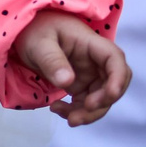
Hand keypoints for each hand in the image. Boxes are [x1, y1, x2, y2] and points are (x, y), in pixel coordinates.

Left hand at [13, 10, 130, 125]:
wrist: (27, 33)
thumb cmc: (35, 30)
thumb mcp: (38, 43)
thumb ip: (52, 61)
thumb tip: (67, 82)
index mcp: (90, 44)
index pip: (115, 59)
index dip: (118, 78)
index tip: (111, 95)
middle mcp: (95, 61)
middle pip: (113, 84)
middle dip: (102, 103)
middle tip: (78, 115)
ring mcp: (89, 74)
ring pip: (101, 99)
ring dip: (88, 113)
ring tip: (64, 116)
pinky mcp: (80, 85)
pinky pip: (86, 103)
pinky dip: (76, 111)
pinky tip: (57, 109)